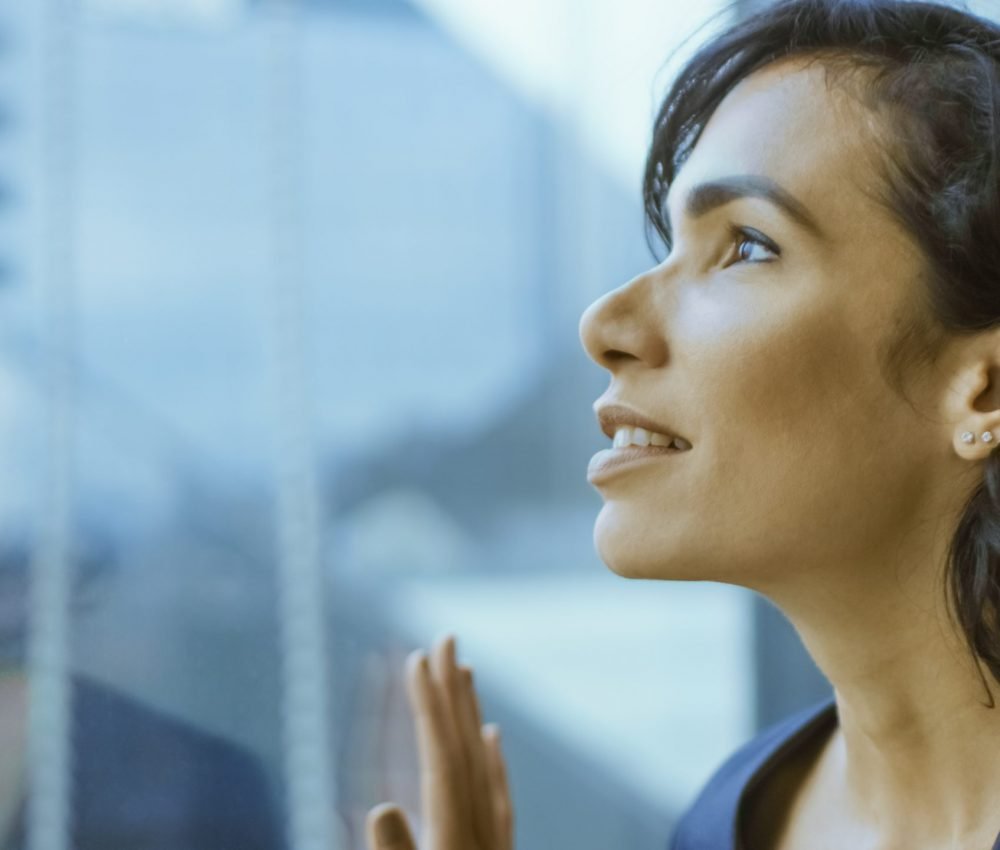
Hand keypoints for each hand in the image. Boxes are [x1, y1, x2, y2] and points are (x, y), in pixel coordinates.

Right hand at [365, 634, 512, 849]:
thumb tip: (380, 808)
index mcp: (453, 839)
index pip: (441, 755)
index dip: (429, 705)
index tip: (419, 660)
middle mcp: (479, 834)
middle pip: (466, 746)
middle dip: (454, 690)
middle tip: (447, 638)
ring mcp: (491, 844)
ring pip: (482, 763)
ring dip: (472, 713)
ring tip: (467, 671)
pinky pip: (496, 793)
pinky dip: (491, 757)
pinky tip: (491, 736)